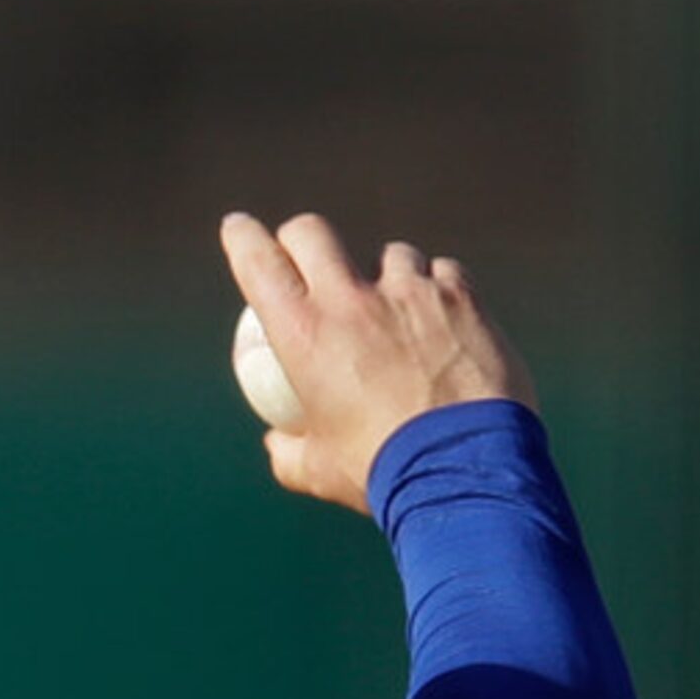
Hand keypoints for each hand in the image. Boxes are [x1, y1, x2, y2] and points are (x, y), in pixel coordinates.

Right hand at [218, 210, 535, 513]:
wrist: (463, 468)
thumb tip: (278, 441)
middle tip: (304, 255)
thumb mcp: (317, 471)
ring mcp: (411, 293)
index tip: (236, 227)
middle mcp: (352, 301)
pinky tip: (440, 317)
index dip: (242, 238)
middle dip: (300, 237)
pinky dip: (436, 290)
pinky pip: (443, 275)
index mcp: (303, 335)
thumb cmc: (380, 470)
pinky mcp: (461, 299)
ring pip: (391, 255)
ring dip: (385, 273)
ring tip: (395, 306)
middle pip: (313, 234)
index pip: (258, 264)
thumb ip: (288, 450)